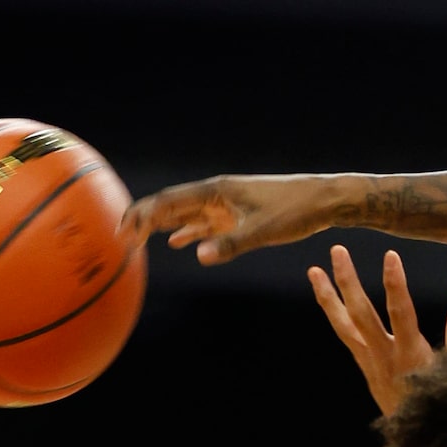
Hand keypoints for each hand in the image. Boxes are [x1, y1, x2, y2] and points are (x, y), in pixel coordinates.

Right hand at [124, 174, 334, 263]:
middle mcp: (218, 194)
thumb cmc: (296, 211)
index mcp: (217, 191)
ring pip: (186, 214)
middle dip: (144, 220)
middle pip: (171, 205)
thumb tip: (198, 256)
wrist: (325, 201)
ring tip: (139, 240)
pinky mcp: (240, 214)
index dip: (142, 215)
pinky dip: (189, 231)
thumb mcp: (264, 231)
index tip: (123, 233)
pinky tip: (178, 242)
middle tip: (121, 239)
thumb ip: (231, 244)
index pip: (169, 201)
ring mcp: (228, 204)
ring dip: (162, 226)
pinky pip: (206, 223)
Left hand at [306, 245, 446, 415]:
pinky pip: (345, 335)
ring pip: (343, 325)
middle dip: (349, 280)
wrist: (420, 439)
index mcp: (410, 355)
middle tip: (338, 250)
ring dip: (328, 297)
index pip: (401, 312)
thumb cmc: (443, 404)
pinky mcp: (365, 366)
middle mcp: (384, 356)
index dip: (396, 283)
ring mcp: (370, 362)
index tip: (391, 255)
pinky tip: (328, 299)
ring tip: (313, 271)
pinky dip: (335, 315)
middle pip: (361, 313)